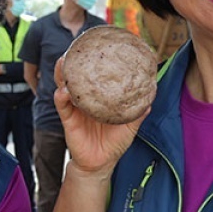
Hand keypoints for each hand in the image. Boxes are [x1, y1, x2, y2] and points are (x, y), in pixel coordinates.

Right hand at [53, 55, 148, 174]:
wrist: (101, 164)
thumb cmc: (113, 144)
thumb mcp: (129, 126)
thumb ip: (138, 112)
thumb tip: (151, 96)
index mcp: (97, 99)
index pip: (92, 77)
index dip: (92, 62)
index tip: (95, 47)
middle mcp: (84, 100)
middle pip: (75, 76)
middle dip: (72, 62)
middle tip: (75, 48)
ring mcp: (75, 109)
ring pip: (64, 86)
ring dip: (62, 74)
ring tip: (63, 62)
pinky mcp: (68, 120)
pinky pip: (62, 106)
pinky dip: (61, 97)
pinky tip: (63, 91)